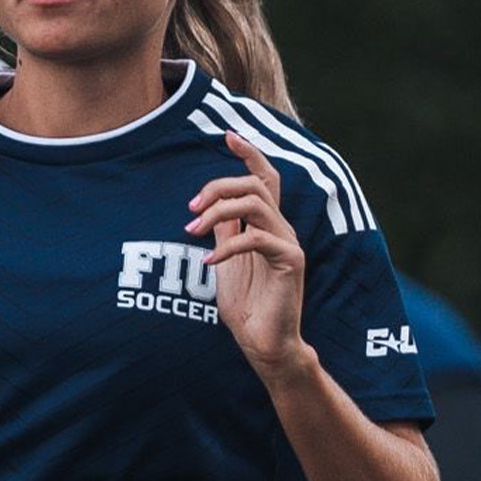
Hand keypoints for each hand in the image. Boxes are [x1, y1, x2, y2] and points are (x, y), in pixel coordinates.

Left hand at [186, 132, 310, 378]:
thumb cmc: (248, 306)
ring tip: (192, 231)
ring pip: (256, 203)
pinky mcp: (291, 261)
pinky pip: (257, 238)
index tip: (227, 135)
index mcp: (268, 225)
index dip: (248, 153)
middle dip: (217, 187)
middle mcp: (282, 228)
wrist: (266, 345)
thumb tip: (208, 208)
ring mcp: (288, 243)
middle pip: (255, 183)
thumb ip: (225, 233)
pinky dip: (228, 245)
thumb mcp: (228, 262)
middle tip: (189, 210)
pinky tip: (210, 262)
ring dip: (218, 211)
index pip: (264, 177)